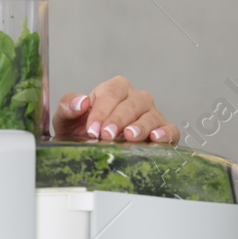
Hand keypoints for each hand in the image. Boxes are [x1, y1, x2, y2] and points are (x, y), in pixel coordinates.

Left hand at [53, 78, 178, 143]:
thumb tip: (81, 102)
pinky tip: (156, 139)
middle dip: (119, 119)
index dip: (102, 110)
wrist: (91, 148)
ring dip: (140, 126)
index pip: (112, 93)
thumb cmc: (81, 130)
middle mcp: (136, 98)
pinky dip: (166, 133)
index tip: (92, 129)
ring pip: (151, 116)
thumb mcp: (66, 119)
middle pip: (132, 103)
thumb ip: (67, 106)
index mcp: (114, 90)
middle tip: (107, 135)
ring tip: (130, 136)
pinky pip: (170, 129)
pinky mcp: (163, 130)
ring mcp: (151, 114)